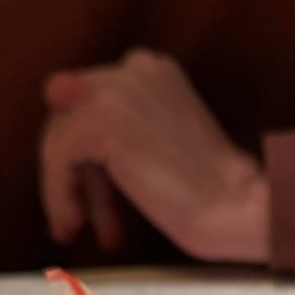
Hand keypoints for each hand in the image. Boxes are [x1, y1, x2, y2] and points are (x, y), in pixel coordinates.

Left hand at [40, 50, 269, 262]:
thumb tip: (69, 155)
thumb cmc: (214, 191)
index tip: (96, 194)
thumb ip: (122, 135)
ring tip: (74, 227)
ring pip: (59, 138)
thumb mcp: (163, 143)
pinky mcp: (100, 122)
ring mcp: (116, 91)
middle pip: (69, 117)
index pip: (92, 101)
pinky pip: (58, 158)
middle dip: (74, 172)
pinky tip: (74, 222)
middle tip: (81, 217)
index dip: (87, 152)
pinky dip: (59, 194)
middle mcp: (133, 68)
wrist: (236, 204)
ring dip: (63, 188)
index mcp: (152, 69)